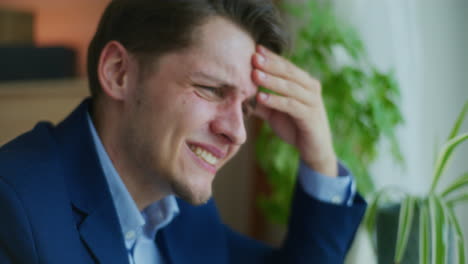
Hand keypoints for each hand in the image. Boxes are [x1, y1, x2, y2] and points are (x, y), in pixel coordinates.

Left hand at [251, 46, 336, 176]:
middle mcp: (311, 88)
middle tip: (253, 56)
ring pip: (290, 87)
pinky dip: (276, 101)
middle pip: (289, 72)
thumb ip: (261, 101)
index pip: (286, 65)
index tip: (255, 48)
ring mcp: (312, 101)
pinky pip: (291, 106)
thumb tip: (239, 93)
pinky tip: (262, 97)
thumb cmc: (295, 127)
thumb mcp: (275, 112)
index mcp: (304, 82)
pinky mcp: (310, 116)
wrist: (314, 149)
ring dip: (271, 80)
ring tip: (255, 74)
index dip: (271, 57)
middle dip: (270, 64)